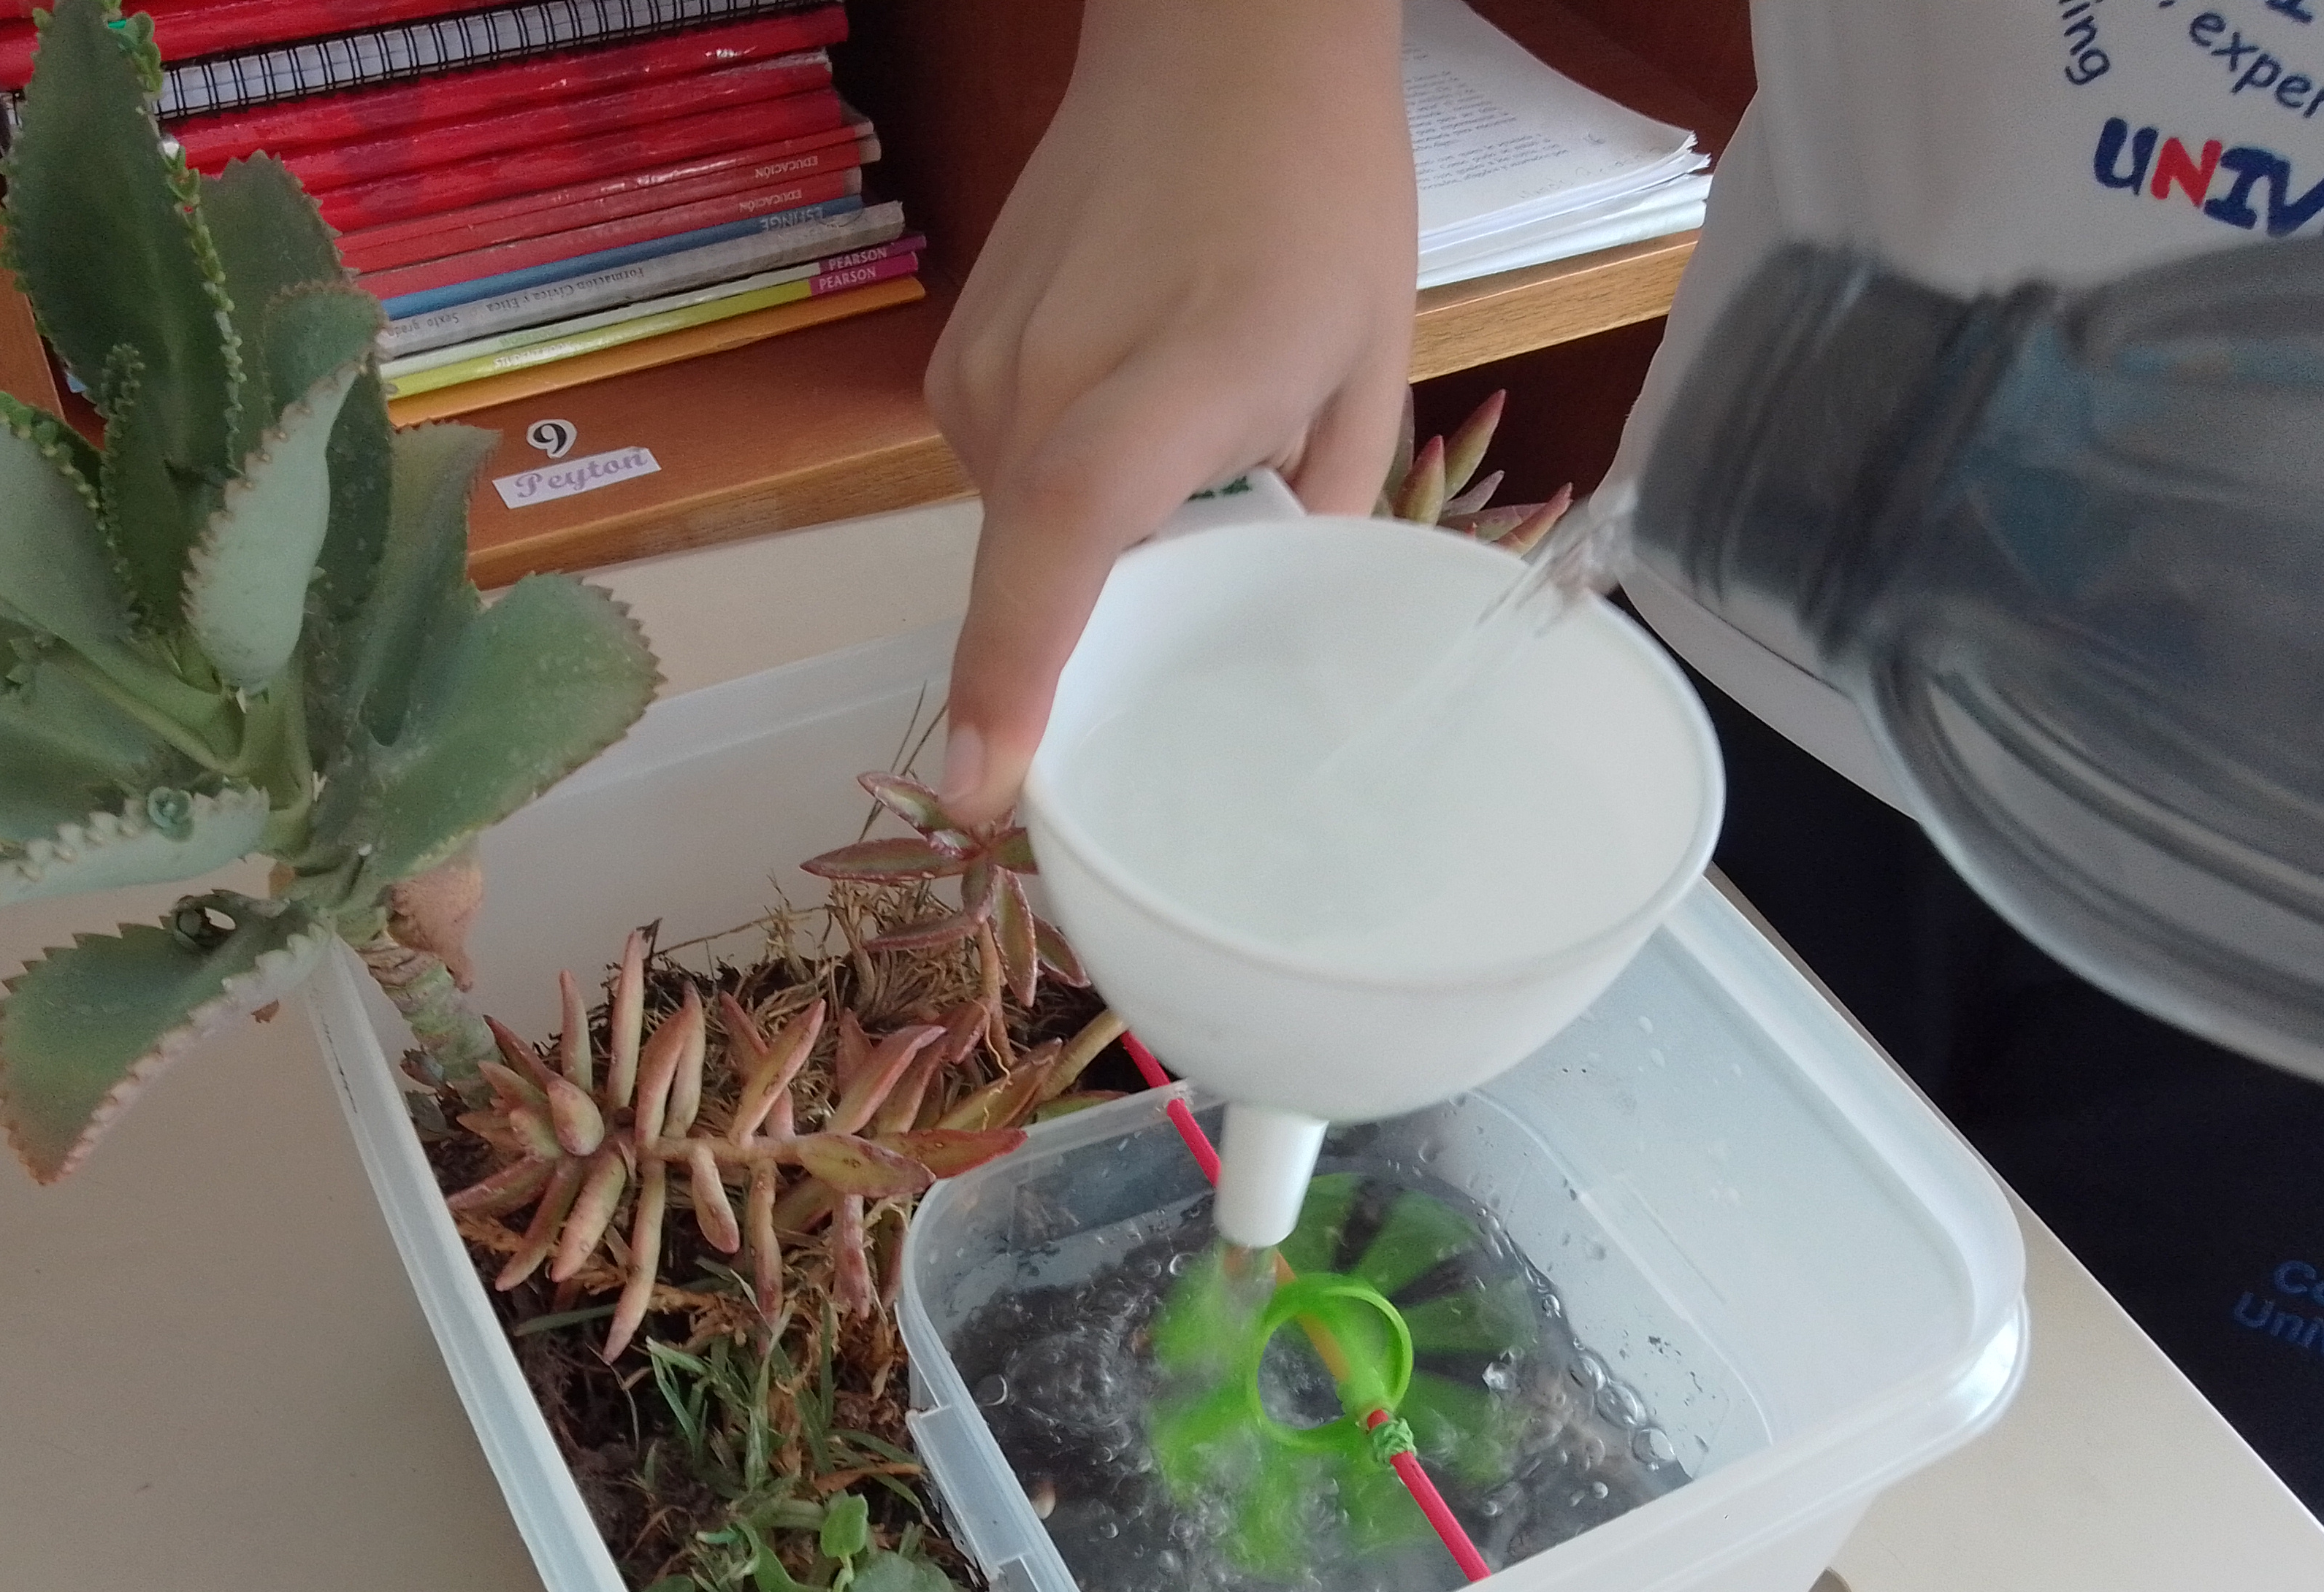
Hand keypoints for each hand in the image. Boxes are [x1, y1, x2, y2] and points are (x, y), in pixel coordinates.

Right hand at [926, 0, 1415, 827]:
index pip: (1066, 533)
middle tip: (1185, 632)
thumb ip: (1313, 513)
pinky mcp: (957, 362)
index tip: (985, 785)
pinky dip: (1063, 492)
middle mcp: (1042, 382)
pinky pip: (1005, 479)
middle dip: (1096, 639)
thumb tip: (1260, 617)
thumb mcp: (1366, 366)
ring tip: (1181, 472)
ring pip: (1021, 534)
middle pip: (1041, 575)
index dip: (1020, 665)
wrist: (1216, 41)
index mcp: (1168, 381)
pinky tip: (1134, 426)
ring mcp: (981, 372)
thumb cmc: (1317, 194)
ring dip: (1091, 549)